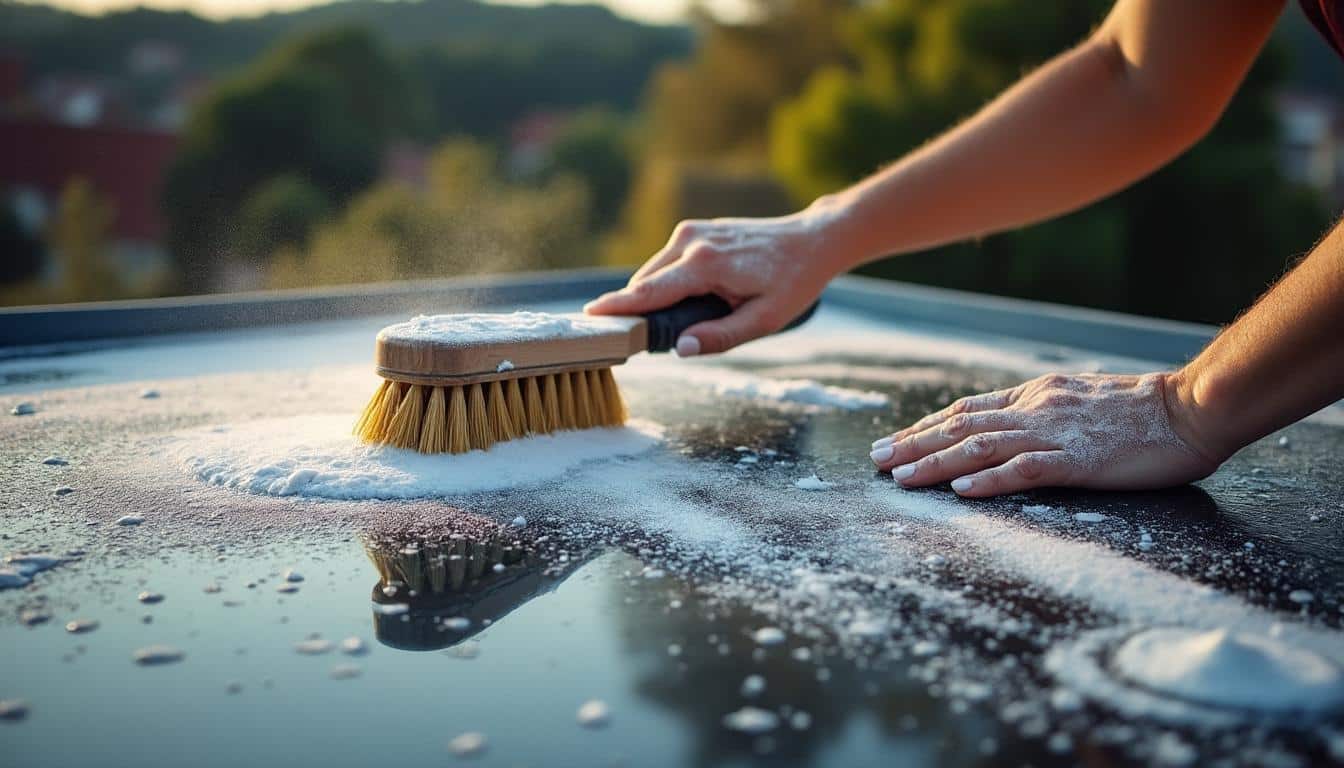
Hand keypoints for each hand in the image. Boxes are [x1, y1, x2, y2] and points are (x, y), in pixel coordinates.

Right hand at [583, 202, 846, 355]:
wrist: (811, 240)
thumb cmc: (792, 282)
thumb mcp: (764, 320)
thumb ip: (721, 336)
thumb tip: (681, 349)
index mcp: (706, 264)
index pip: (649, 291)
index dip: (617, 308)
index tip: (587, 317)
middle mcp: (691, 241)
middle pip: (645, 284)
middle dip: (642, 310)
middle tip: (651, 339)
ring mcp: (691, 231)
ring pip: (653, 273)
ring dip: (659, 297)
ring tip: (693, 314)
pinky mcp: (693, 229)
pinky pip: (667, 263)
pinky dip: (669, 282)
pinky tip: (697, 295)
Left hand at [868, 372, 1223, 496]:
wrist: (1190, 408)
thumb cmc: (1141, 408)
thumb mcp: (1078, 398)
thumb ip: (1041, 409)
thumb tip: (1004, 422)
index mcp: (1035, 395)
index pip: (967, 411)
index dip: (925, 427)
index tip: (892, 442)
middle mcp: (1036, 410)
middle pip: (961, 428)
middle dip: (914, 445)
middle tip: (875, 461)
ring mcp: (1055, 434)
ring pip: (982, 448)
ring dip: (936, 464)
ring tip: (900, 479)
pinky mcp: (1079, 461)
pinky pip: (1026, 471)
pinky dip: (990, 481)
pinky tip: (962, 491)